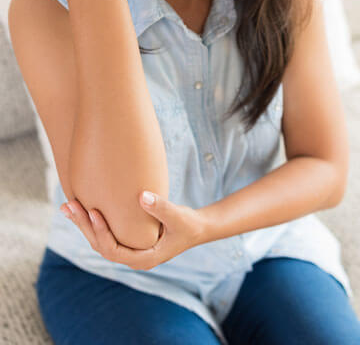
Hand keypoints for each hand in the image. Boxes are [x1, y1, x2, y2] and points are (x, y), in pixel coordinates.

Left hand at [60, 192, 206, 270]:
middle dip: (84, 226)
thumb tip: (142, 196)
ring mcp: (130, 250)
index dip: (101, 233)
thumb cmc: (189, 225)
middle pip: (101, 246)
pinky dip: (94, 222)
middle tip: (69, 206)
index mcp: (144, 259)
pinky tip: (84, 208)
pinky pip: (106, 234)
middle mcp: (133, 257)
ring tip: (68, 206)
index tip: (94, 212)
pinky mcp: (129, 240)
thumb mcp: (178, 217)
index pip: (114, 251)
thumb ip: (161, 208)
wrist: (195, 228)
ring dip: (84, 224)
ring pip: (100, 241)